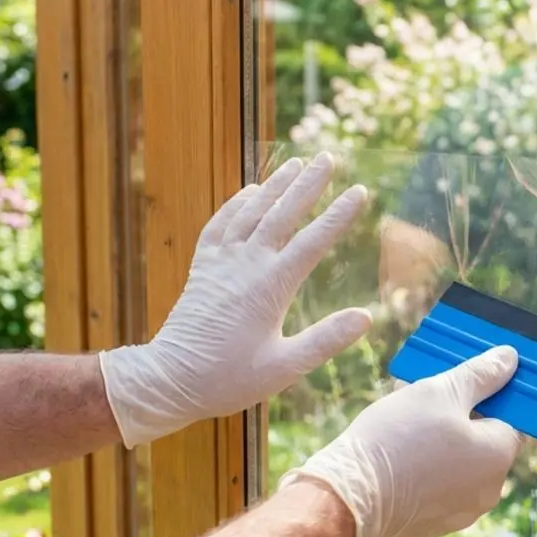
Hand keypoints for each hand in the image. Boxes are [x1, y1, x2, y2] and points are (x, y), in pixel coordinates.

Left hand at [100, 154, 372, 446]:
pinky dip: (237, 204)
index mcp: (270, 287)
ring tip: (295, 163)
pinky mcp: (203, 268)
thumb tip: (366, 317)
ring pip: (252, 212)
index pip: (312, 241)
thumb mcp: (285, 368)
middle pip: (283, 214)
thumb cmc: (229, 379)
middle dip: (308, 184)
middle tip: (328, 157)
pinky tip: (250, 192)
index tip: (359, 192)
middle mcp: (246, 265)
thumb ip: (326, 340)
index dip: (338, 216)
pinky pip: (221, 225)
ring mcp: (221, 263)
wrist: (170, 379)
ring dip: (275, 186)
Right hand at [279, 345, 522, 536]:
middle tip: (432, 389)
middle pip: (483, 440)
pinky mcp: (432, 524)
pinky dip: (426, 463)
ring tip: (407, 411)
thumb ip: (481, 374)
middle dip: (461, 411)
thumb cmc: (397, 439)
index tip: (473, 378)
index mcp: (499, 456)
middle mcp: (488, 490)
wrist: (347, 498)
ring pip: (458, 462)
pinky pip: (438, 484)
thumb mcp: (440, 391)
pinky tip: (399, 444)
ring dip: (441, 436)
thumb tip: (510, 359)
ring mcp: (460, 511)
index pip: (514, 417)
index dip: (494, 393)